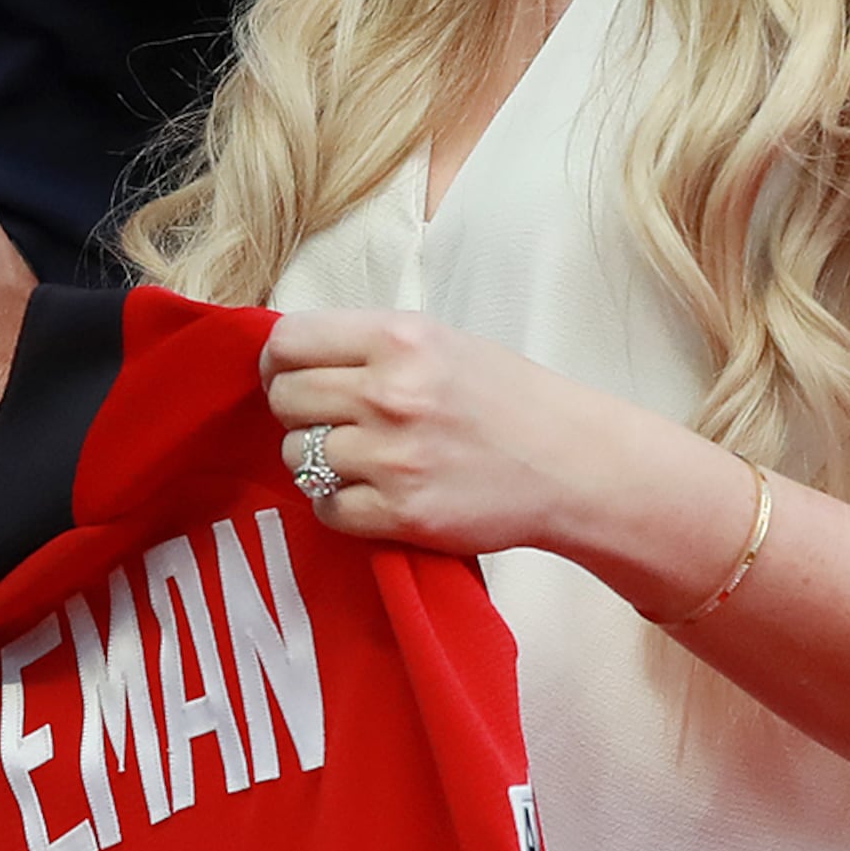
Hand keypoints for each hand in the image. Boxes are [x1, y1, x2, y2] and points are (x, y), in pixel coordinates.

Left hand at [258, 309, 656, 564]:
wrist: (571, 464)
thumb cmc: (506, 399)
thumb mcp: (439, 341)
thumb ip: (368, 345)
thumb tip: (290, 355)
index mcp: (398, 338)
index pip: (288, 341)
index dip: (278, 361)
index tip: (287, 373)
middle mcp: (390, 392)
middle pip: (284, 398)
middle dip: (297, 410)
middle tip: (328, 419)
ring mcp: (393, 457)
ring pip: (297, 455)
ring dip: (317, 460)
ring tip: (359, 458)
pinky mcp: (400, 513)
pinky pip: (326, 507)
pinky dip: (339, 504)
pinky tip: (371, 492)